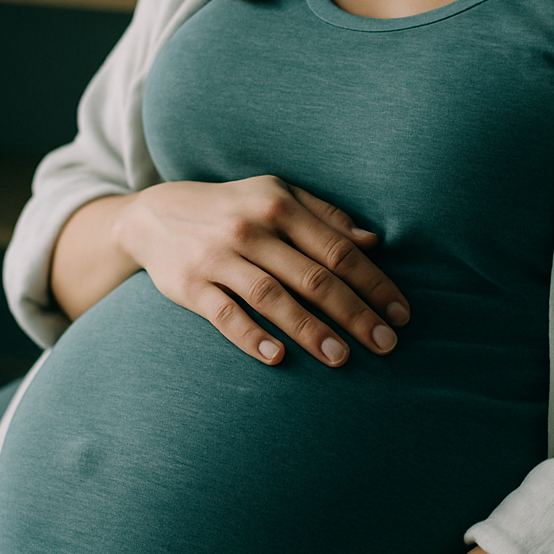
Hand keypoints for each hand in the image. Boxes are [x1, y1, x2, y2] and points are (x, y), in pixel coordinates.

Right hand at [115, 175, 408, 367]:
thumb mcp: (275, 194)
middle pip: (312, 276)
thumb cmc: (231, 207)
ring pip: (272, 297)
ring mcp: (218, 257)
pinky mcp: (189, 285)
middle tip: (385, 345)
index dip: (373, 283)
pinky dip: (251, 336)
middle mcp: (251, 228)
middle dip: (354, 313)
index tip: (400, 314)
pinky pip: (224, 315)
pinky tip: (277, 358)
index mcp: (279, 204)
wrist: (153, 214)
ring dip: (310, 330)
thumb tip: (373, 242)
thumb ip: (325, 216)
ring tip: (341, 358)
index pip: (338, 249)